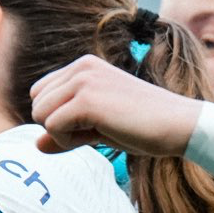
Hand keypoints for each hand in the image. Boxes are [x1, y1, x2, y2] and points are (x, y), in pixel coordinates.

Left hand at [29, 55, 200, 156]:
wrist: (177, 125)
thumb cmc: (142, 127)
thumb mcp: (97, 129)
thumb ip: (65, 133)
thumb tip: (36, 145)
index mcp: (83, 66)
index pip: (40, 95)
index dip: (59, 118)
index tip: (91, 124)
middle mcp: (80, 67)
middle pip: (36, 105)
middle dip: (58, 127)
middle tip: (95, 130)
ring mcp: (83, 81)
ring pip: (40, 115)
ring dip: (63, 134)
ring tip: (99, 131)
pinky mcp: (86, 99)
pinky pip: (52, 127)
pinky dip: (69, 141)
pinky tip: (100, 135)